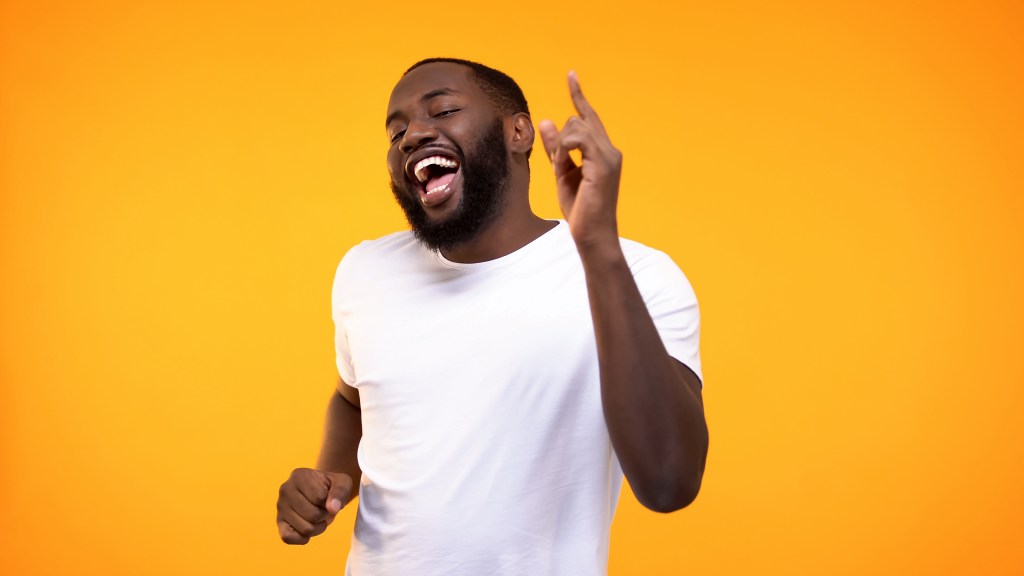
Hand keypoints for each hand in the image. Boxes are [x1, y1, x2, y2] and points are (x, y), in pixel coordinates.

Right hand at [276, 468, 352, 544]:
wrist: (320, 490)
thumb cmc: (331, 486)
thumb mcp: (342, 482)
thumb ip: (340, 492)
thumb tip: (333, 509)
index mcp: (299, 476)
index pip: (319, 497)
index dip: (330, 502)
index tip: (329, 496)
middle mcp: (285, 490)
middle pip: (313, 515)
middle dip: (325, 515)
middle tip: (324, 509)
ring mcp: (280, 507)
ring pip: (305, 529)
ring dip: (318, 527)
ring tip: (318, 517)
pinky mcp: (279, 522)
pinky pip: (288, 538)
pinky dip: (303, 538)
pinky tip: (309, 527)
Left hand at [538, 71, 622, 251]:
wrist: (592, 233)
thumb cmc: (580, 207)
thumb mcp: (562, 173)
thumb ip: (556, 148)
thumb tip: (546, 121)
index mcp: (602, 151)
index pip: (589, 116)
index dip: (578, 95)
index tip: (571, 75)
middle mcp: (610, 150)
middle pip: (579, 119)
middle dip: (560, 138)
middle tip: (559, 164)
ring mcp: (609, 156)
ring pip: (577, 126)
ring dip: (561, 145)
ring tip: (563, 168)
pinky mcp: (603, 164)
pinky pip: (578, 138)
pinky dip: (564, 147)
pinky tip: (564, 162)